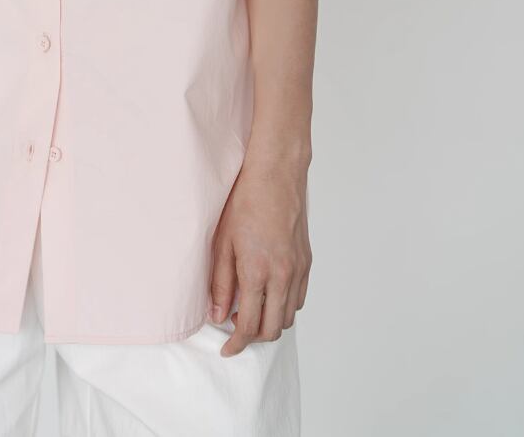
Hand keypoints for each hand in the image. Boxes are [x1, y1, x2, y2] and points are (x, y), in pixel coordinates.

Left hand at [209, 153, 310, 355]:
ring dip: (270, 322)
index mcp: (258, 272)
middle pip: (272, 328)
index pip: (249, 325)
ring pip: (288, 316)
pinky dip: (285, 306)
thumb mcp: (222, 242)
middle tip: (235, 329)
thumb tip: (217, 315)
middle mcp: (283, 275)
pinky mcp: (307, 261)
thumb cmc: (245, 201)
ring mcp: (298, 269)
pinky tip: (269, 294)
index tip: (226, 348)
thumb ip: (220, 282)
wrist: (276, 175)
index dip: (236, 343)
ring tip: (250, 310)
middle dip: (253, 337)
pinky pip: (299, 298)